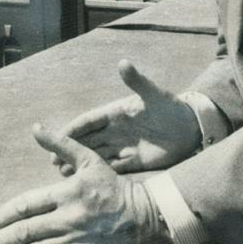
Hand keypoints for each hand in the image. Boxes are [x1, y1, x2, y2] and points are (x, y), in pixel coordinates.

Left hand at [0, 124, 167, 243]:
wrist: (148, 218)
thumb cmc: (116, 187)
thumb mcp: (90, 160)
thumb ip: (61, 144)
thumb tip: (35, 127)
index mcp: (66, 193)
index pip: (25, 206)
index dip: (3, 216)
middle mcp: (67, 218)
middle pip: (25, 231)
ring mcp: (75, 241)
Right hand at [56, 59, 200, 175]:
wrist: (191, 127)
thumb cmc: (171, 106)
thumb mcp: (153, 93)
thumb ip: (136, 80)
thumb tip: (122, 63)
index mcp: (116, 112)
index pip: (88, 121)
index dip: (72, 129)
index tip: (56, 136)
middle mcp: (115, 130)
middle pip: (87, 141)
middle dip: (69, 150)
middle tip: (52, 160)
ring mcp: (123, 146)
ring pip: (96, 156)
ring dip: (80, 163)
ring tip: (62, 173)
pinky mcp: (134, 161)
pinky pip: (113, 167)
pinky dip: (99, 173)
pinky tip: (87, 180)